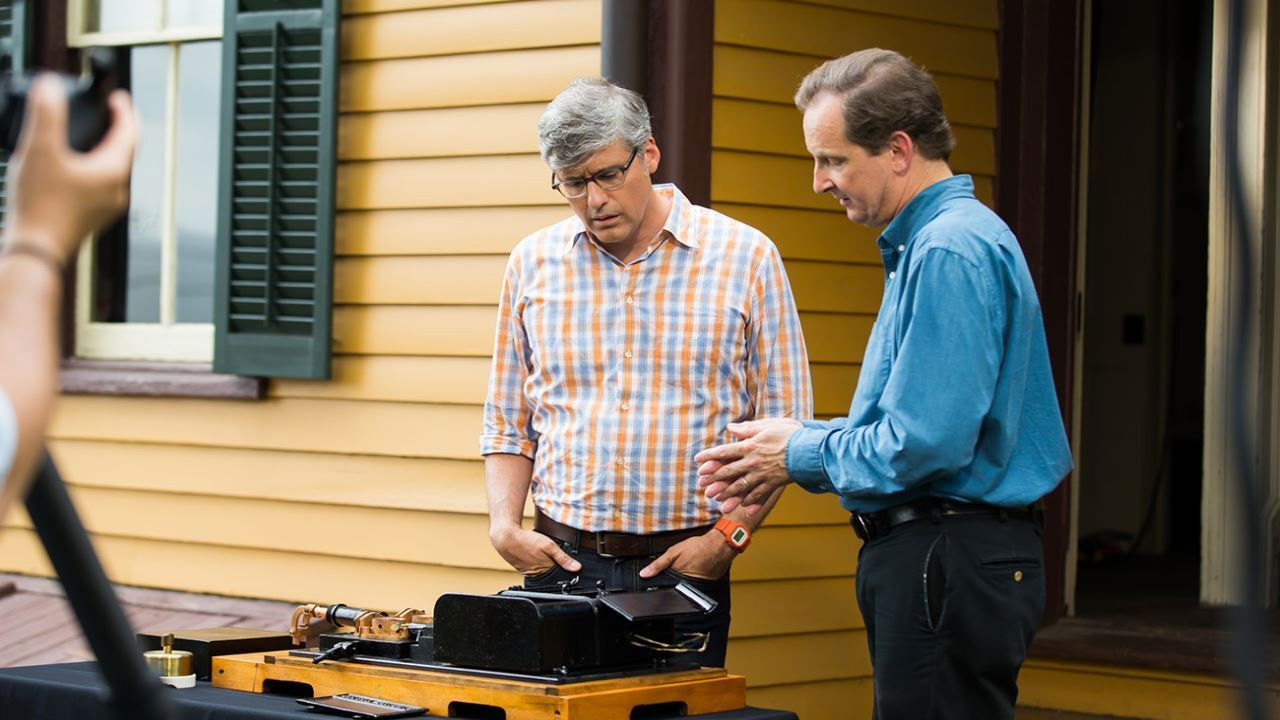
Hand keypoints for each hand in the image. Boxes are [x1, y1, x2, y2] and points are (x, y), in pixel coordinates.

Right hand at [4, 75, 135, 263]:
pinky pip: (99, 185)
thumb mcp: (40, 150)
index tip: (118, 97)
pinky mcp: (91, 217)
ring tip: (91, 135)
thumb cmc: (40, 205)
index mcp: (114, 171)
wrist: (36, 251)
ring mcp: (106, 206)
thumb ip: (46, 114)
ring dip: (105, 149)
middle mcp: (117, 190)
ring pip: (112, 169)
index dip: (125, 111)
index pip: (129, 134)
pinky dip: (93, 168)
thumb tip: (50, 85)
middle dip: (117, 129)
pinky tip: (73, 167)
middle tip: (109, 112)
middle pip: (124, 151)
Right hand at [489, 524, 581, 576]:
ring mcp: (529, 573)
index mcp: (546, 570)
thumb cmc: (526, 540)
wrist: (506, 538)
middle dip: (554, 566)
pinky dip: (535, 563)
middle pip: (551, 574)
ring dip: (544, 564)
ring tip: (540, 553)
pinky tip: (533, 555)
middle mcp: (537, 574)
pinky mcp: (523, 570)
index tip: (566, 562)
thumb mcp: (549, 545)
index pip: (560, 574)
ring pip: (542, 571)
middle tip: (549, 554)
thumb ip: (563, 558)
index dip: (565, 568)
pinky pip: (533, 569)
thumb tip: (577, 568)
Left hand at [639, 531, 735, 579]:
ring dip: (686, 578)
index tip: (660, 577)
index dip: (661, 581)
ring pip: (686, 585)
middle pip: (675, 586)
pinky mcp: (707, 585)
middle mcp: (687, 584)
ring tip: (691, 565)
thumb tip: (644, 574)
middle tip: (683, 565)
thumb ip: (658, 564)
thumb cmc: (698, 547)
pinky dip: (696, 577)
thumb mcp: (673, 552)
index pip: (664, 585)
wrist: (720, 545)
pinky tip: (698, 568)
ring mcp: (698, 586)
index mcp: (677, 577)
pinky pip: (698, 584)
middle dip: (674, 579)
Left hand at [695, 418, 802, 513]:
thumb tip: (730, 428)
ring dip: (727, 494)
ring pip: (741, 486)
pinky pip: (760, 495)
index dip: (710, 456)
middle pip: (729, 472)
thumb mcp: (767, 425)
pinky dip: (751, 502)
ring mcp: (763, 475)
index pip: (725, 452)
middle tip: (702, 485)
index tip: (698, 461)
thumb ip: (747, 428)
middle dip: (714, 479)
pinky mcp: (774, 483)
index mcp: (750, 446)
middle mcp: (753, 462)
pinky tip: (744, 508)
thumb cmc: (790, 434)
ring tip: (717, 499)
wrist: (810, 450)